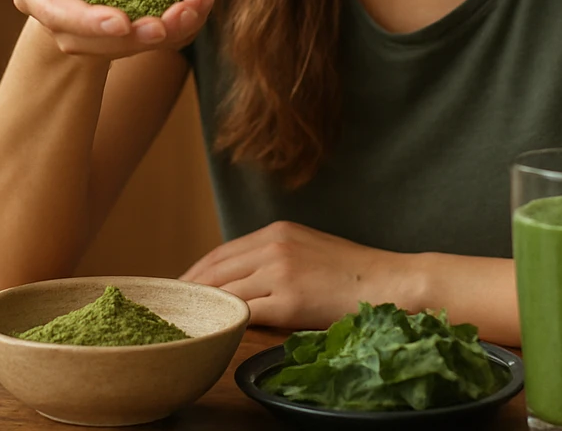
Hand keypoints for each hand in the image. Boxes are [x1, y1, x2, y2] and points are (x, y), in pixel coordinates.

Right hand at [6, 0, 213, 57]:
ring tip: (190, 12)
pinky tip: (199, 6)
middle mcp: (51, 18)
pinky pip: (145, 42)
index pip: (52, 8)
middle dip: (129, 36)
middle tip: (164, 27)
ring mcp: (81, 37)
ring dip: (159, 35)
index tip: (122, 21)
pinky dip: (176, 29)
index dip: (85, 20)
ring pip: (118, 47)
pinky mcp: (115, 42)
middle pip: (87, 38)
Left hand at [180, 220, 423, 329]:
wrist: (389, 282)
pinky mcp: (289, 299)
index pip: (222, 252)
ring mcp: (280, 271)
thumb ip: (275, 256)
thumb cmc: (354, 273)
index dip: (196, 272)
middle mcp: (274, 246)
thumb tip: (243, 278)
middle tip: (172, 308)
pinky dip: (226, 321)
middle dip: (190, 289)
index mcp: (277, 232)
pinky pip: (245, 312)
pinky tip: (216, 330)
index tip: (180, 288)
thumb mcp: (310, 249)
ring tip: (188, 322)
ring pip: (225, 290)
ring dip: (203, 307)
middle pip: (215, 269)